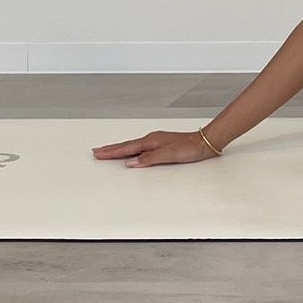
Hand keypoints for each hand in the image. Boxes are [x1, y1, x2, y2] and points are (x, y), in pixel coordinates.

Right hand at [91, 129, 217, 167]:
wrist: (205, 142)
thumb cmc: (190, 148)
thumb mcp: (169, 155)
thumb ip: (149, 159)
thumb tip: (130, 163)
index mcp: (151, 141)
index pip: (127, 148)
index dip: (112, 153)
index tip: (98, 154)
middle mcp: (152, 139)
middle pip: (127, 145)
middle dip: (111, 149)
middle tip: (96, 151)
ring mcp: (156, 141)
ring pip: (132, 146)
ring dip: (119, 149)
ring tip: (108, 151)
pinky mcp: (161, 144)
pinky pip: (140, 147)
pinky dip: (130, 149)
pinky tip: (130, 152)